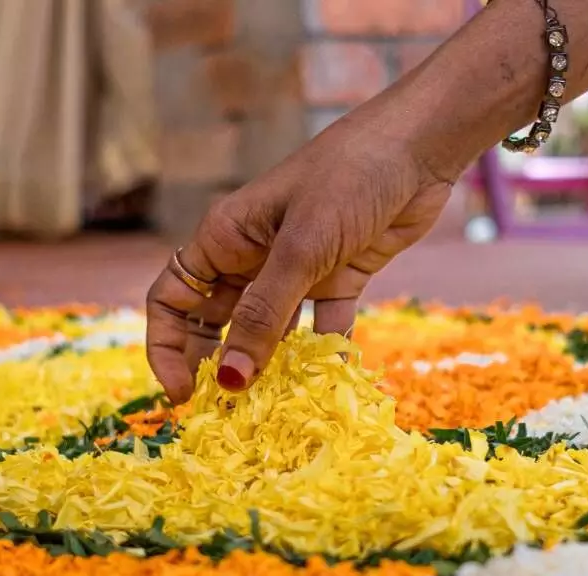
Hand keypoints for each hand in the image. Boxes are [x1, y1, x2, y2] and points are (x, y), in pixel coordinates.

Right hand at [145, 104, 454, 403]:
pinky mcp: (339, 278)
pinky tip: (328, 387)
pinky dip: (323, 356)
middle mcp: (251, 257)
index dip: (167, 348)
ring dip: (268, 370)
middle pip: (215, 323)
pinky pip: (322, 329)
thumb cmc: (349, 177)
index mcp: (223, 239)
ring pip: (268, 332)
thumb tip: (230, 382)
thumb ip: (264, 316)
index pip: (171, 300)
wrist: (420, 145)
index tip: (183, 394)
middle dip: (214, 368)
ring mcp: (295, 270)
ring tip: (271, 414)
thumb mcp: (301, 250)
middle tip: (223, 417)